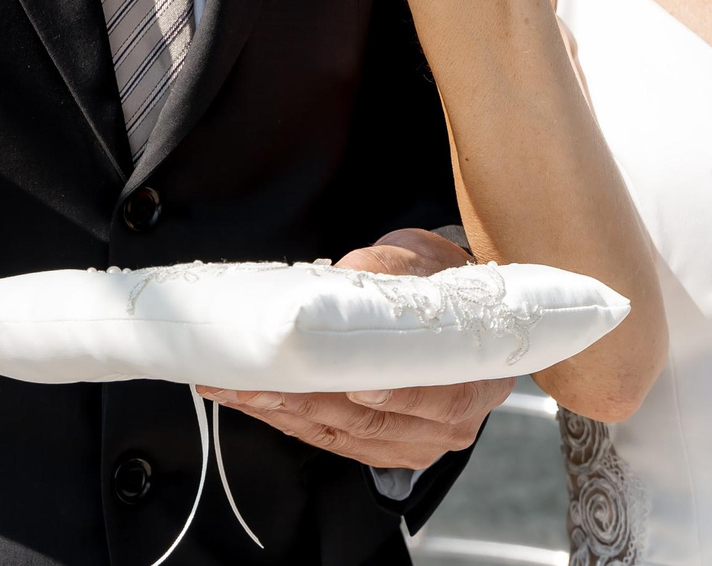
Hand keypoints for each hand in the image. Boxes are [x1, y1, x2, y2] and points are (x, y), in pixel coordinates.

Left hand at [197, 228, 514, 472]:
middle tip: (254, 382)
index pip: (440, 397)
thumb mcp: (420, 262)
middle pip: (376, 424)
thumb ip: (385, 271)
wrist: (442, 305)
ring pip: (344, 435)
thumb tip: (342, 275)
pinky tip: (253, 401)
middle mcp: (453, 423)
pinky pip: (332, 439)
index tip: (356, 386)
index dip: (399, 396)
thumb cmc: (434, 280)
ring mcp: (417, 442)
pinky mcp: (384, 450)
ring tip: (234, 389)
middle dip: (307, 403)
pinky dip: (290, 420)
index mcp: (476, 377)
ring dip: (284, 414)